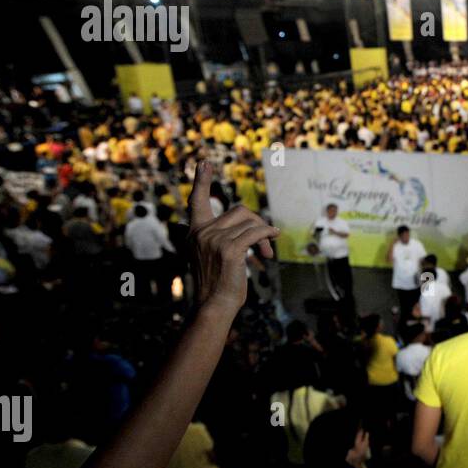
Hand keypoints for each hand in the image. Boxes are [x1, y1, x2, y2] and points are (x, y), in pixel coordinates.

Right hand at [187, 160, 278, 315]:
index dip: (201, 181)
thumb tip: (257, 225)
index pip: (196, 201)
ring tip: (265, 253)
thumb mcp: (214, 255)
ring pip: (250, 223)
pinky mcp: (228, 250)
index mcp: (194, 232)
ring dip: (264, 236)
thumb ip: (222, 236)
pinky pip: (255, 232)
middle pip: (240, 211)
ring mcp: (213, 240)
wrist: (214, 306)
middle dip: (257, 224)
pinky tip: (274, 238)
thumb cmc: (219, 282)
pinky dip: (267, 234)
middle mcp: (200, 233)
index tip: (203, 162)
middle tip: (265, 244)